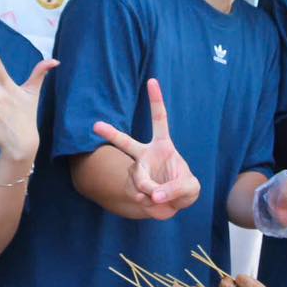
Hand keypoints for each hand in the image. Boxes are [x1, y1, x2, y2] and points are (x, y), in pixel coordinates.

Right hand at [92, 78, 199, 218]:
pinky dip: (151, 202)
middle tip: (96, 125)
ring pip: (139, 179)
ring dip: (152, 190)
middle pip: (126, 143)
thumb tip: (153, 195)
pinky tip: (155, 201)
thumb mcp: (191, 187)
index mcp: (163, 146)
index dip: (156, 100)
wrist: (171, 205)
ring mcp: (138, 172)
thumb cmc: (184, 188)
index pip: (159, 119)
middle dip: (110, 134)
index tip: (152, 81)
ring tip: (160, 196)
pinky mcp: (134, 188)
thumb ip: (176, 188)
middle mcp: (146, 156)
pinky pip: (140, 194)